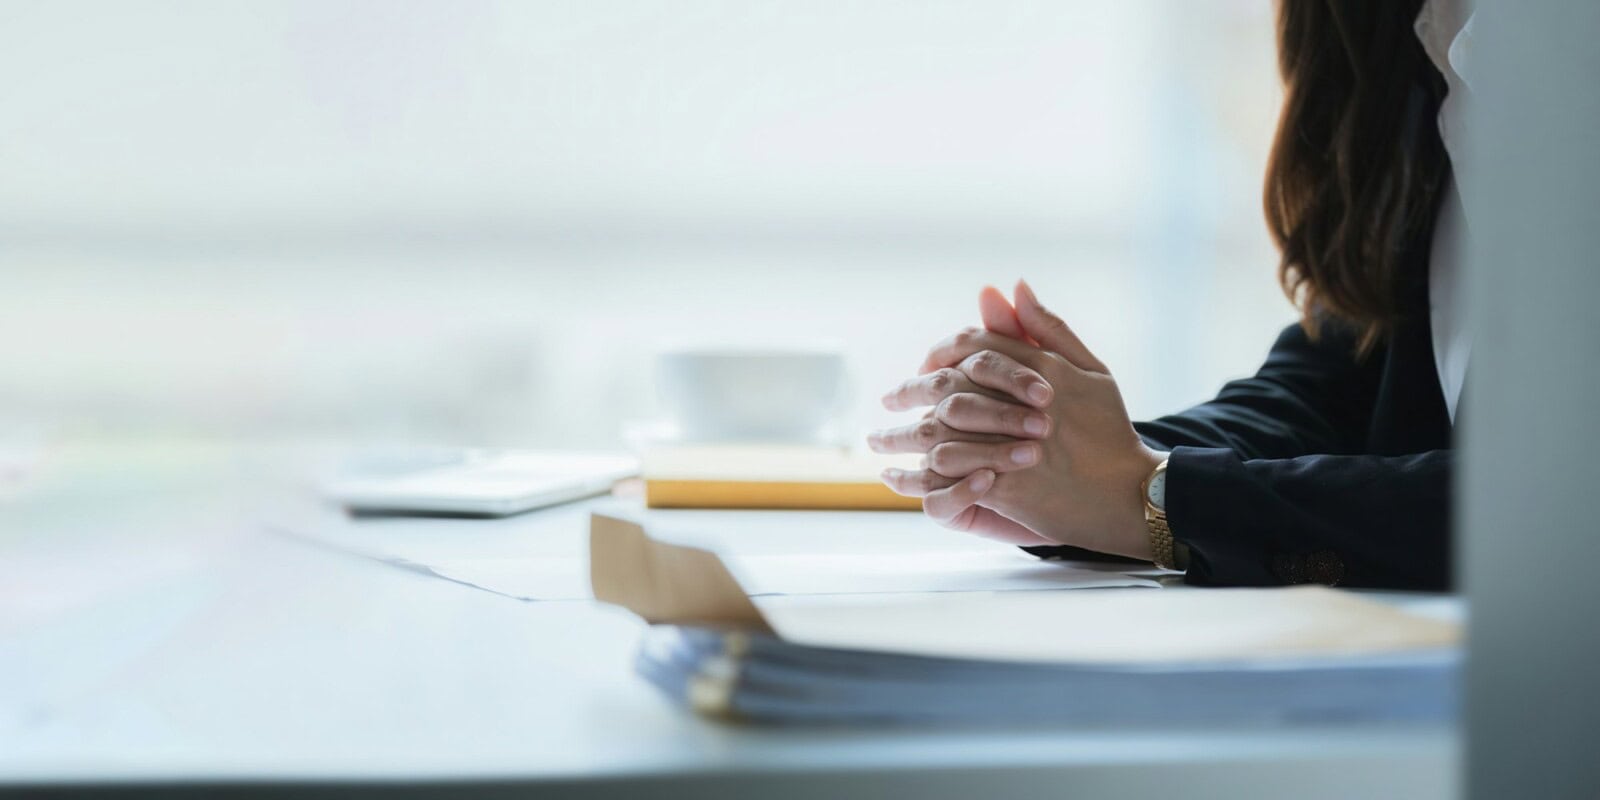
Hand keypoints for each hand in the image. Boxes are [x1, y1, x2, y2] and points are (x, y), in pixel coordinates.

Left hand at [874, 280, 1165, 559]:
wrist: (1129, 492)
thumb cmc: (1109, 430)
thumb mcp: (1090, 369)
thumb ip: (1048, 329)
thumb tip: (1013, 284)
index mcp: (1042, 369)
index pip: (975, 344)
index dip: (942, 350)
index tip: (924, 363)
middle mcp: (1021, 403)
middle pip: (948, 383)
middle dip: (909, 389)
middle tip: (889, 399)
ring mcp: (1010, 444)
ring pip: (938, 430)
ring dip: (900, 435)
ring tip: (877, 440)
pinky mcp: (1004, 484)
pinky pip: (947, 475)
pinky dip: (916, 476)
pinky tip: (895, 477)